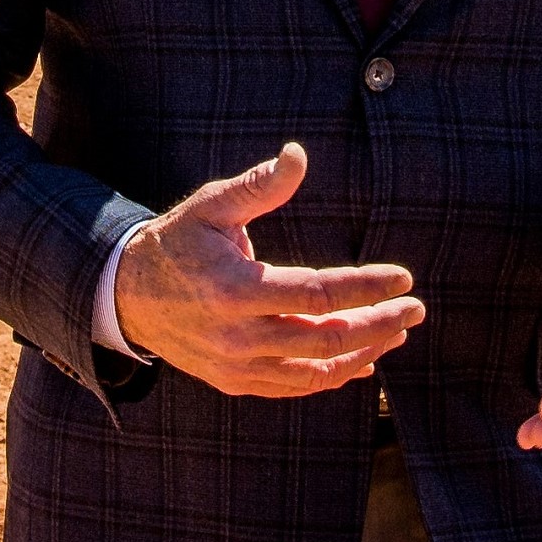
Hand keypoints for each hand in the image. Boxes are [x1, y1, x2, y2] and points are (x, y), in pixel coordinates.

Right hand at [113, 143, 426, 397]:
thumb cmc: (178, 241)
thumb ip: (259, 186)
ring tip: (397, 332)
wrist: (125, 295)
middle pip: (325, 338)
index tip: (403, 277)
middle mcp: (237, 336)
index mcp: (235, 289)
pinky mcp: (234, 382)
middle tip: (416, 308)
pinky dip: (331, 376)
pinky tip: (362, 361)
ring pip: (314, 372)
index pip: (317, 292)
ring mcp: (235, 365)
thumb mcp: (211, 205)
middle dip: (378, 324)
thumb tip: (298, 155)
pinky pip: (293, 387)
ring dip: (363, 354)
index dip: (366, 287)